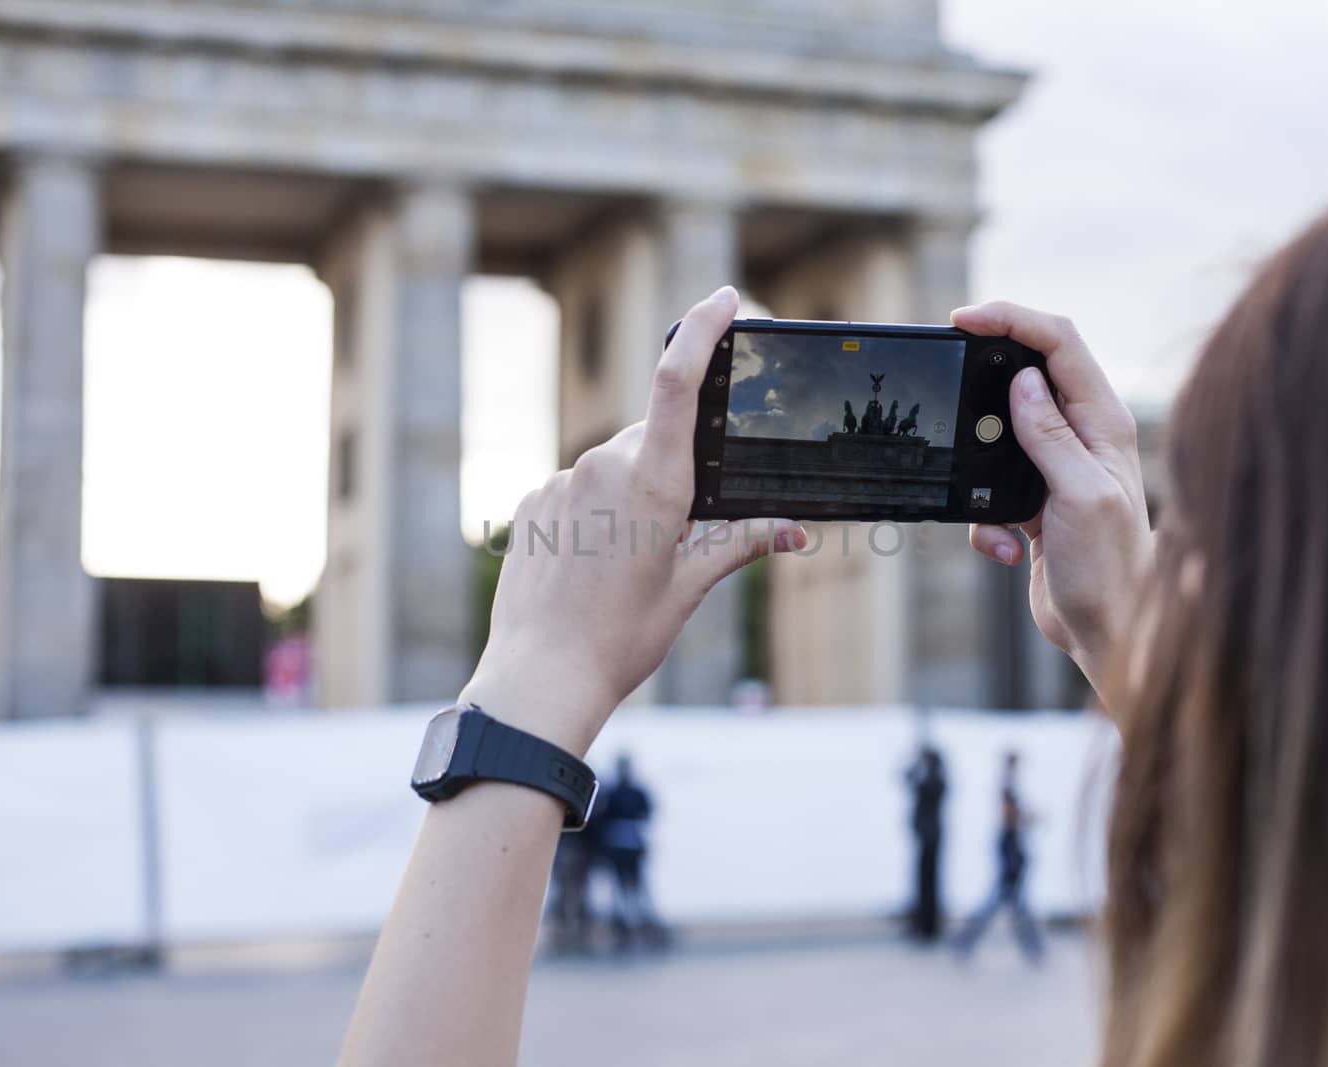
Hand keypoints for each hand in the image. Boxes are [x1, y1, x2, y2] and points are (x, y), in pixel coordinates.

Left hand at [462, 287, 803, 753]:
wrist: (539, 677)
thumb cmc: (621, 638)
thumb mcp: (688, 589)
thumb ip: (739, 543)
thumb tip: (793, 528)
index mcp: (654, 483)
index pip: (678, 383)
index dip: (701, 331)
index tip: (722, 299)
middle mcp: (603, 467)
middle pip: (654, 438)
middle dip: (674, 468)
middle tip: (676, 533)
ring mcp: (562, 481)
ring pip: (613, 467)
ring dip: (631, 496)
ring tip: (625, 564)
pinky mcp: (533, 500)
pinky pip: (576, 488)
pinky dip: (593, 512)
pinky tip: (590, 565)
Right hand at [954, 302, 1152, 698]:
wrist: (1107, 631)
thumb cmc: (1112, 569)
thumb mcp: (1080, 497)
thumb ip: (1051, 437)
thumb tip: (1022, 382)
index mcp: (1103, 422)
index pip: (1058, 343)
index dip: (1011, 320)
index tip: (963, 320)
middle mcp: (1082, 436)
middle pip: (1024, 374)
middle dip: (982, 390)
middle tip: (951, 395)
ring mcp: (1055, 466)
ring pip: (996, 433)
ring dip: (979, 471)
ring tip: (997, 516)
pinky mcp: (1032, 499)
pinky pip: (987, 486)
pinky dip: (983, 518)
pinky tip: (1005, 548)